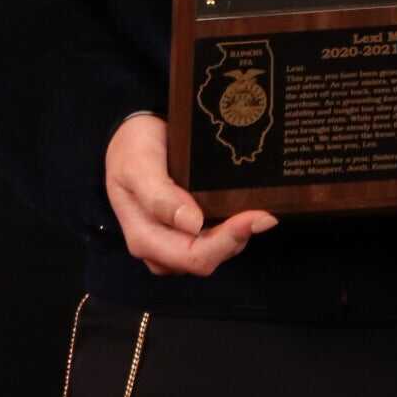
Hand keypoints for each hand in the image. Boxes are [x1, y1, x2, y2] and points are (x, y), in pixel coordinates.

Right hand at [103, 114, 274, 276]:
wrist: (131, 137)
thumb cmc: (132, 148)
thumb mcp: (138, 166)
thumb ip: (159, 196)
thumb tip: (192, 225)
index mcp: (144, 238)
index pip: (192, 257)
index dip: (226, 242)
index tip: (255, 218)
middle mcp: (159, 249)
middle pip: (205, 260)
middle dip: (236, 239)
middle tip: (265, 213)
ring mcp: (172, 243)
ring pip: (213, 253)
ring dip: (236, 236)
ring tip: (256, 209)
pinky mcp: (185, 234)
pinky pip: (213, 241)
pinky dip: (231, 228)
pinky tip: (244, 210)